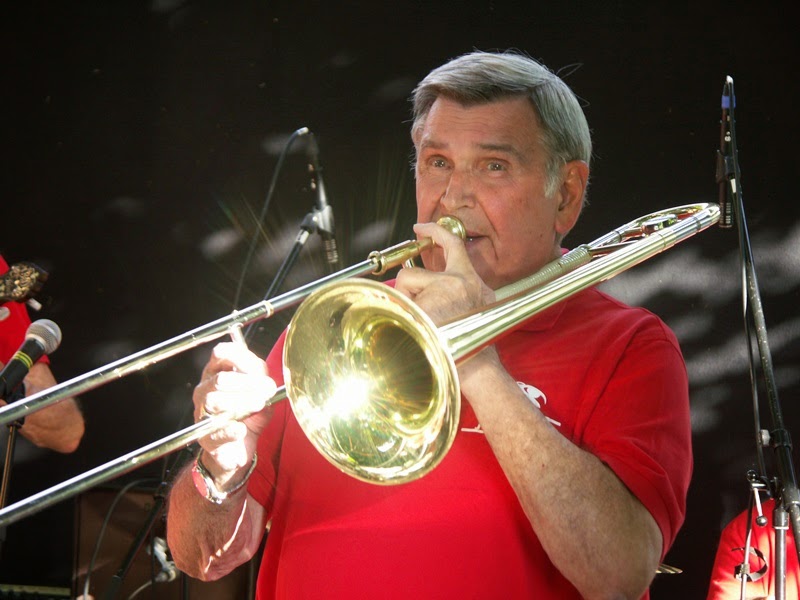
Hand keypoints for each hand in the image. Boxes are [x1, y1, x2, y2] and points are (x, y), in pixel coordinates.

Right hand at [193, 342, 275, 478]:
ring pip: (214, 401)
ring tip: (258, 405)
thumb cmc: (248, 415)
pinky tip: (241, 429)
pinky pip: (215, 430)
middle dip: (248, 383)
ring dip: (241, 402)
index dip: (242, 359)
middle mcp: (205, 390)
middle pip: (221, 379)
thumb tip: (266, 381)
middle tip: (267, 390)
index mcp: (217, 373)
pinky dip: (231, 429)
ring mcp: (202, 414)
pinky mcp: (206, 438)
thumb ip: (262, 380)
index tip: (260, 371)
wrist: (240, 448)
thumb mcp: (260, 392)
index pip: (221, 353)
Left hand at [395, 221, 502, 398]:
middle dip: (403, 295)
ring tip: (426, 327)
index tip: (421, 228)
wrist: (481, 369)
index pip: (453, 244)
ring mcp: (441, 293)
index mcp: (471, 280)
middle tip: (411, 307)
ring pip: (403, 293)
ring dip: (407, 309)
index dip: (435, 232)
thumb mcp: (481, 306)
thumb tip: (442, 284)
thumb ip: (464, 288)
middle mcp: (457, 282)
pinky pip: (401, 308)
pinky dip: (404, 321)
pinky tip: (420, 335)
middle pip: (411, 276)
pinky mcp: (427, 307)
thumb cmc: (479, 344)